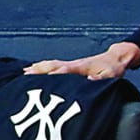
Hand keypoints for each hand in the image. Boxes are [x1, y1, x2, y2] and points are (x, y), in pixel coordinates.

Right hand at [23, 42, 139, 80]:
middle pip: (53, 65)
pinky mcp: (71, 66)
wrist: (115, 58)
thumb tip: (89, 82)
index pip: (67, 70)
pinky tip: (34, 69)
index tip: (46, 77)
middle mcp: (74, 64)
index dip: (57, 74)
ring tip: (24, 72)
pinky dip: (42, 66)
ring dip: (38, 67)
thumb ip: (101, 79)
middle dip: (40, 70)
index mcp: (83, 67)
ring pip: (51, 64)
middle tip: (26, 74)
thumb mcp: (111, 75)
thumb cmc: (113, 68)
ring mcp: (71, 64)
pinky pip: (53, 65)